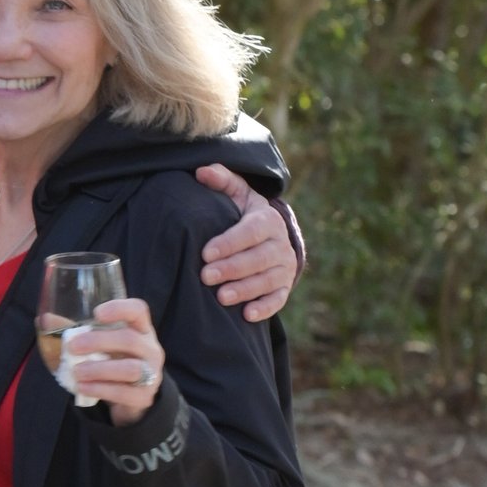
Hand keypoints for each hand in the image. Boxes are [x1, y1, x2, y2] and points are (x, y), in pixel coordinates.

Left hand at [70, 294, 168, 426]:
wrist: (131, 397)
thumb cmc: (114, 361)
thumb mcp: (101, 345)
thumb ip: (77, 332)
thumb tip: (45, 320)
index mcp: (140, 329)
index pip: (138, 310)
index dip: (120, 309)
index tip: (96, 313)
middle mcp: (150, 349)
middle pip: (130, 339)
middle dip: (99, 341)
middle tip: (73, 346)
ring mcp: (151, 373)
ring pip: (130, 369)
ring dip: (99, 369)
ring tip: (77, 371)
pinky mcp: (143, 397)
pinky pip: (124, 392)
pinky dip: (101, 389)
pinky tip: (82, 387)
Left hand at [194, 167, 297, 323]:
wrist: (269, 236)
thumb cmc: (242, 214)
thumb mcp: (236, 194)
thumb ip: (221, 181)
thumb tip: (201, 171)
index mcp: (267, 220)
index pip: (251, 231)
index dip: (230, 242)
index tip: (206, 252)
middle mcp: (280, 243)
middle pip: (259, 258)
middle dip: (232, 268)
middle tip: (206, 276)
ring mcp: (284, 267)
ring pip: (268, 280)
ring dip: (245, 290)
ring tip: (221, 297)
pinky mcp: (284, 287)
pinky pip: (278, 299)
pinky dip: (265, 308)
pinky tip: (247, 315)